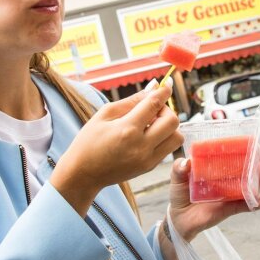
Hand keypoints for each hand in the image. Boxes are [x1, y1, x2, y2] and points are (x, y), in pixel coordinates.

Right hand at [51, 86, 182, 213]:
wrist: (83, 174)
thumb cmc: (89, 141)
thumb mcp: (104, 115)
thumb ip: (131, 101)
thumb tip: (154, 86)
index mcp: (127, 129)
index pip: (154, 104)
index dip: (164, 91)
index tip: (166, 84)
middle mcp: (141, 146)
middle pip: (172, 121)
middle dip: (166, 109)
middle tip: (151, 109)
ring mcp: (147, 159)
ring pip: (176, 137)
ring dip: (168, 126)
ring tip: (151, 124)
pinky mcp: (149, 167)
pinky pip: (168, 148)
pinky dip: (163, 138)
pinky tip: (147, 136)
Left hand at [167, 148, 259, 239]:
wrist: (178, 217)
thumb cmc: (181, 194)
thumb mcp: (177, 177)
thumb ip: (179, 168)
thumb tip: (187, 162)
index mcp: (220, 169)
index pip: (239, 158)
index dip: (251, 151)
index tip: (259, 144)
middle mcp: (230, 181)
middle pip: (252, 171)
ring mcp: (232, 195)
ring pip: (254, 186)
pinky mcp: (231, 209)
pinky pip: (247, 206)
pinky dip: (257, 203)